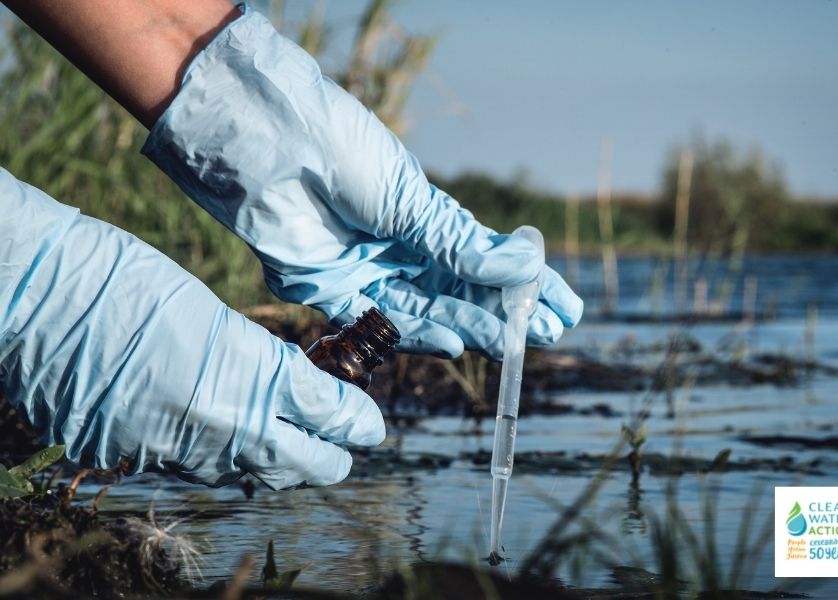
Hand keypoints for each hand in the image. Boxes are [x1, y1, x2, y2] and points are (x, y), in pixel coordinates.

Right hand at [0, 168, 383, 488]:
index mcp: (252, 375)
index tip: (370, 424)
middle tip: (340, 438)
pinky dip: (218, 456)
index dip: (358, 422)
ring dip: (277, 460)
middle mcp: (221, 427)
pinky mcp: (132, 460)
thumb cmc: (125, 279)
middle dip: (332, 455)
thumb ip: (258, 361)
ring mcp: (175, 452)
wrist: (35, 294)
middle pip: (306, 467)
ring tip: (287, 438)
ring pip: (251, 476)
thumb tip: (291, 390)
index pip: (331, 416)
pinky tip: (218, 433)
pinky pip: (194, 471)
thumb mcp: (211, 313)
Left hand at [142, 4, 582, 359]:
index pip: (487, 258)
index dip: (527, 284)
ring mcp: (368, 272)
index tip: (565, 305)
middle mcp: (400, 247)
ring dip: (473, 328)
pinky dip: (421, 335)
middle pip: (463, 291)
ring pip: (431, 311)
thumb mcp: (412, 200)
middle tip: (549, 334)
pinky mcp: (332, 293)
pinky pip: (384, 323)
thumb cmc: (344, 153)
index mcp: (423, 216)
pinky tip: (458, 343)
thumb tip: (527, 267)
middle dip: (507, 313)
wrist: (271, 147)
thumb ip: (461, 245)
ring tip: (513, 342)